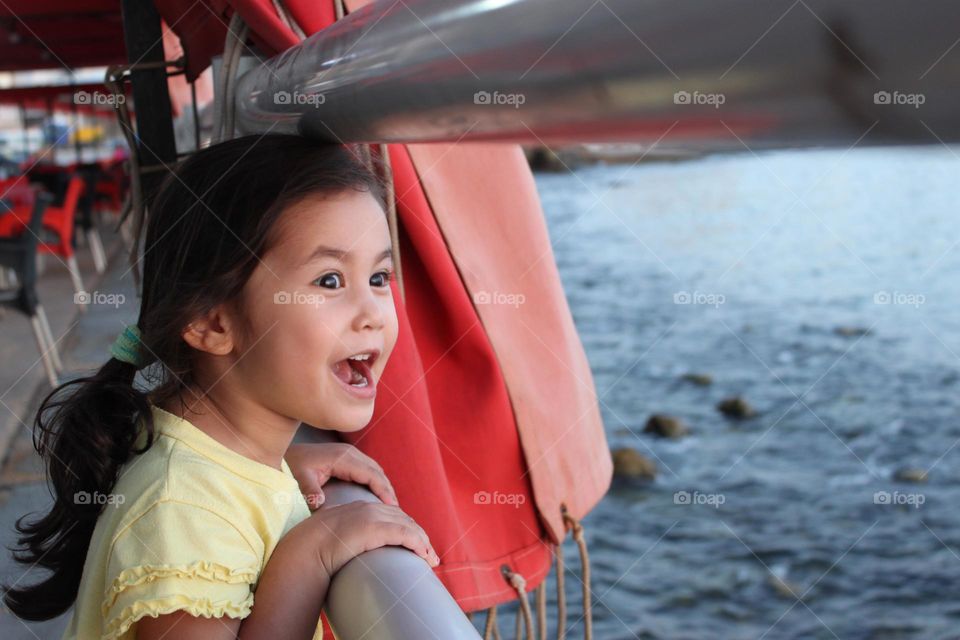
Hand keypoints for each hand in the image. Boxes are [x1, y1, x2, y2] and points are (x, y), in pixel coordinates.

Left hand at [285, 442, 398, 509]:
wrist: (283, 453)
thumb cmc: (290, 467)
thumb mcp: (298, 478)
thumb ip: (309, 490)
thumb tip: (319, 503)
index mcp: (342, 457)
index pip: (371, 474)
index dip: (384, 491)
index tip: (393, 508)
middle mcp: (349, 453)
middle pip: (377, 471)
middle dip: (388, 490)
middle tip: (397, 512)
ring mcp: (348, 453)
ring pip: (374, 469)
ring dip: (383, 486)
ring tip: (390, 506)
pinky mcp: (346, 457)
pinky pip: (367, 469)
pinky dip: (376, 481)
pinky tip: (377, 496)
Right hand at [303, 501, 439, 575]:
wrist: (304, 548)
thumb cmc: (314, 547)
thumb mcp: (333, 536)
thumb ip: (347, 537)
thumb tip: (351, 551)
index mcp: (359, 507)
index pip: (391, 513)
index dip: (406, 527)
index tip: (415, 542)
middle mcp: (368, 508)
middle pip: (403, 518)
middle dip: (418, 535)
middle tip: (428, 553)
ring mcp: (373, 517)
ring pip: (409, 526)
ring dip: (423, 542)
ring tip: (431, 558)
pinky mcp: (375, 529)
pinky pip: (405, 534)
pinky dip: (419, 544)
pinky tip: (425, 555)